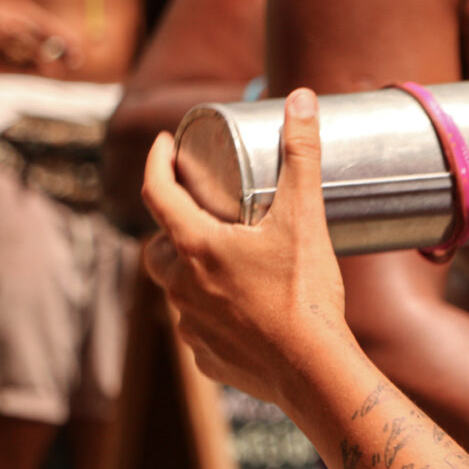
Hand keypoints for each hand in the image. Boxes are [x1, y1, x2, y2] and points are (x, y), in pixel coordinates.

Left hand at [143, 89, 351, 405]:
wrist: (311, 370)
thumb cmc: (304, 293)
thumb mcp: (305, 215)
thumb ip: (301, 154)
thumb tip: (300, 98)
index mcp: (196, 248)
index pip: (157, 193)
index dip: (157, 162)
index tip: (166, 144)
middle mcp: (181, 287)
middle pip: (158, 245)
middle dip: (172, 222)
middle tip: (201, 208)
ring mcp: (190, 326)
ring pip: (176, 287)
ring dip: (191, 268)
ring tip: (224, 256)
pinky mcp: (205, 356)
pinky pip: (197, 325)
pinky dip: (210, 309)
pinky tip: (238, 306)